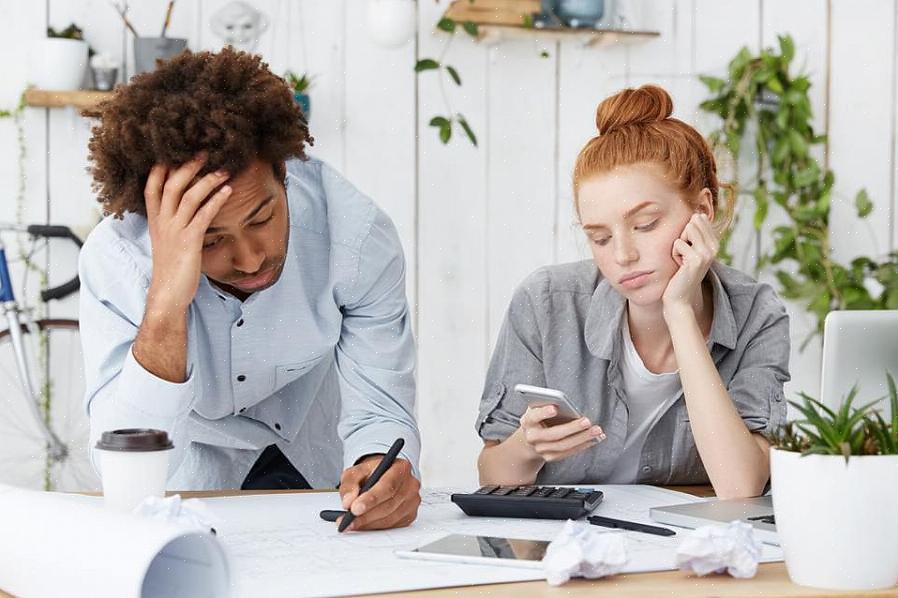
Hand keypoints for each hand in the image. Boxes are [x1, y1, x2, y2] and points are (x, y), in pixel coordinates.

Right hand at [143, 154, 231, 313]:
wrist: (168, 295)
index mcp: (155, 220)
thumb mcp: (168, 240)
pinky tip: (228, 191)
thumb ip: (173, 221)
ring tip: (224, 169)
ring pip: (187, 196)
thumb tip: (188, 206)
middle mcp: (162, 222)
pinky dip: (216, 200)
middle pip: (171, 184)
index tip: (176, 150)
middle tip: (206, 152)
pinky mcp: (189, 241)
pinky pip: (203, 215)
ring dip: (207, 180)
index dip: (162, 166)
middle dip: (188, 165)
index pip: (151, 185)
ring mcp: (174, 231)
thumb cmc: (172, 268)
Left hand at [338, 457, 420, 530]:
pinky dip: (375, 527)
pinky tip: (363, 524)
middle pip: (389, 505)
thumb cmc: (371, 473)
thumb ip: (350, 484)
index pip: (388, 486)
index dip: (371, 499)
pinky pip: (392, 526)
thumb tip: (348, 501)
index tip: (355, 509)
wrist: (382, 476)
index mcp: (400, 468)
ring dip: (368, 523)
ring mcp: (412, 501)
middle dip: (366, 515)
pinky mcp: (410, 515)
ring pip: (390, 518)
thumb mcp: (356, 472)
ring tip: (351, 524)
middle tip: (348, 520)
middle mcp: (410, 485)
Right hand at [516, 405, 604, 462]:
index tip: (554, 408)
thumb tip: (564, 402)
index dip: (543, 413)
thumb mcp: (538, 408)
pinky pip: (568, 452)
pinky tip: (594, 439)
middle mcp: (532, 437)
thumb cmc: (538, 418)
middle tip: (587, 421)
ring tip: (596, 430)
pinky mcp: (550, 457)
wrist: (529, 439)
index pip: (534, 416)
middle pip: (553, 434)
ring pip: (563, 446)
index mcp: (527, 421)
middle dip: (572, 428)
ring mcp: (541, 449)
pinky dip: (582, 445)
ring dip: (582, 438)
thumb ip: (547, 404)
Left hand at [662, 213, 717, 310]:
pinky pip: (677, 243)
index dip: (687, 231)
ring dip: (678, 244)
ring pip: (687, 229)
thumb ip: (696, 234)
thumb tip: (697, 214)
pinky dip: (674, 254)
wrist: (680, 296)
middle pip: (693, 222)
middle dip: (682, 236)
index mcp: (715, 243)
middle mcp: (714, 247)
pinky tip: (679, 266)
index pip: (700, 219)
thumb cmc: (681, 272)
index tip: (688, 248)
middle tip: (684, 254)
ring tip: (682, 259)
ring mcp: (707, 253)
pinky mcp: (696, 259)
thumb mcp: (691, 250)